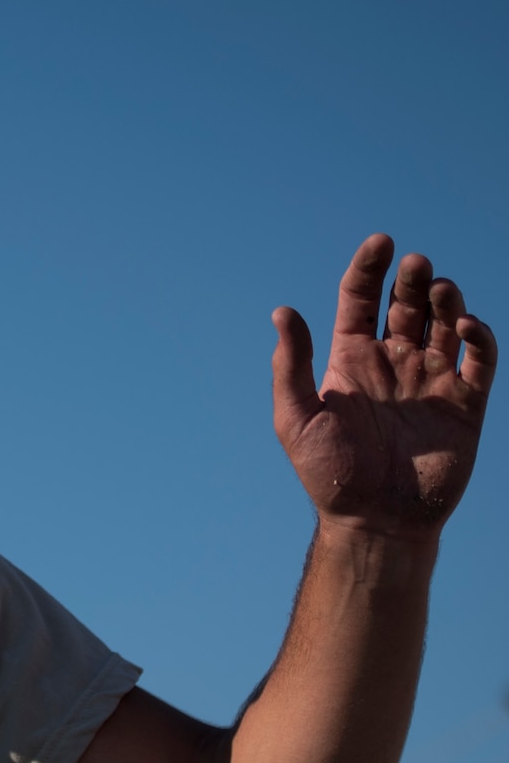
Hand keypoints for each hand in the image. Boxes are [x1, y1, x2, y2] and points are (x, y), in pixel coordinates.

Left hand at [273, 234, 494, 537]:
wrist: (373, 520)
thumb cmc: (328, 473)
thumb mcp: (297, 416)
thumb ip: (292, 365)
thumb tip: (282, 311)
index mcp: (351, 360)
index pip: (361, 300)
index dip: (370, 268)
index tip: (381, 241)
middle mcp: (392, 364)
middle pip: (405, 306)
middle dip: (411, 280)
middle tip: (415, 264)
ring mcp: (430, 382)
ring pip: (444, 326)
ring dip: (445, 301)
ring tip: (439, 289)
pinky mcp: (464, 406)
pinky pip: (479, 363)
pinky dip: (478, 339)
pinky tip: (466, 326)